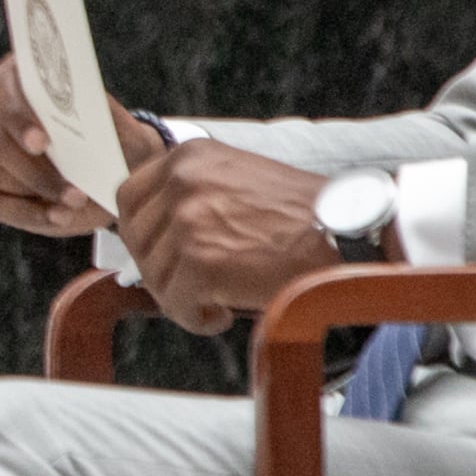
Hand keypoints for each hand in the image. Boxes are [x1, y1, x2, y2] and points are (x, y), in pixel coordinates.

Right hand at [0, 58, 164, 236]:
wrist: (115, 166)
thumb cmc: (112, 137)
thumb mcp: (116, 122)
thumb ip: (99, 116)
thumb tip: (85, 120)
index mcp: (18, 76)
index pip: (1, 87)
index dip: (18, 116)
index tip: (42, 142)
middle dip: (33, 169)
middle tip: (73, 192)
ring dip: (34, 191)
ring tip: (74, 203)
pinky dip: (29, 213)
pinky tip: (60, 217)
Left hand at [113, 145, 341, 335]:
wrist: (347, 234)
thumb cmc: (302, 215)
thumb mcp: (237, 180)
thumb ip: (193, 195)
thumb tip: (155, 234)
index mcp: (189, 158)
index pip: (129, 196)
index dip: (141, 233)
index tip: (161, 254)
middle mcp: (182, 182)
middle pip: (135, 238)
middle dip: (159, 268)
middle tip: (190, 284)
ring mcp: (188, 221)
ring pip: (154, 276)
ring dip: (180, 296)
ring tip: (215, 299)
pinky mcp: (200, 262)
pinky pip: (175, 304)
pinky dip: (195, 318)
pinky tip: (222, 314)